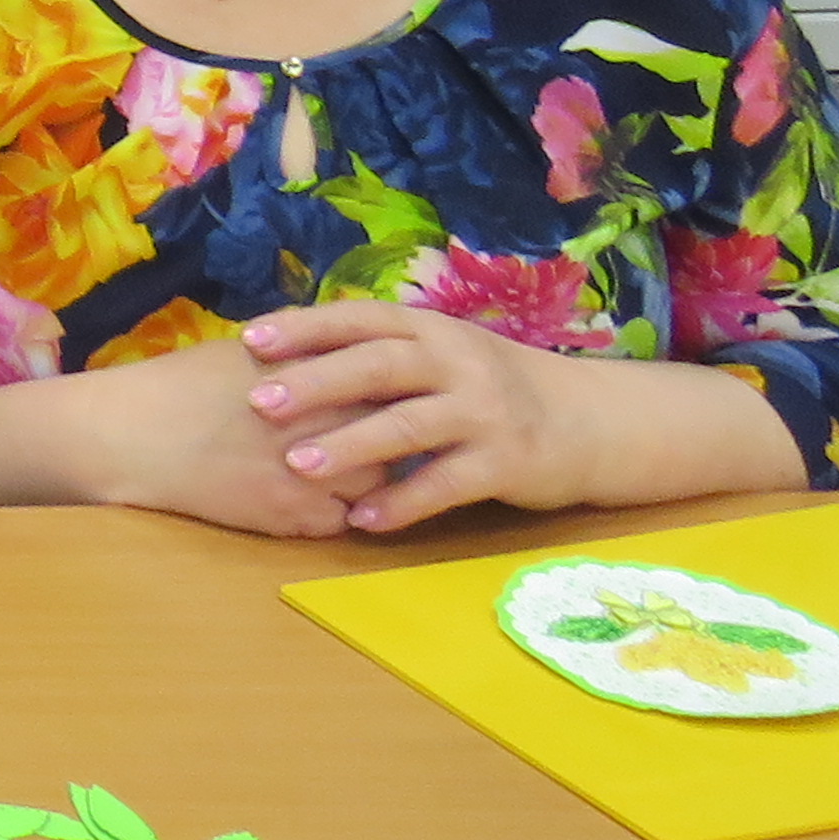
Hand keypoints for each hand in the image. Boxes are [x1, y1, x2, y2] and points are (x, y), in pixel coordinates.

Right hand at [0, 335, 397, 533]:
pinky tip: (309, 499)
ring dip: (366, 480)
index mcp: (308, 370)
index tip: (393, 398)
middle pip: (391, 433)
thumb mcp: (246, 347)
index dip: (390, 392)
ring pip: (376, 483)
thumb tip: (354, 344)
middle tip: (377, 439)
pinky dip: (334, 513)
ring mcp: (309, 472)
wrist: (130, 435)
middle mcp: (318, 418)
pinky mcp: (292, 515)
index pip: (384, 382)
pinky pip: (343, 521)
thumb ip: (304, 346)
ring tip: (339, 472)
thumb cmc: (181, 383)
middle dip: (388, 437)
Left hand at [240, 303, 797, 532]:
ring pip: (406, 427)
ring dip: (349, 447)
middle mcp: (456, 362)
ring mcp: (484, 412)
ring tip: (297, 466)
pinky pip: (446, 485)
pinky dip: (402, 504)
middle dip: (314, 384)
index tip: (249, 339)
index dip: (304, 327)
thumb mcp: (442, 352)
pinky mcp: (506, 462)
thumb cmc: (489, 386)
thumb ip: (383, 352)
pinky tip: (362, 521)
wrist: (589, 421)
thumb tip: (289, 352)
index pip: (359, 318)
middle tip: (258, 403)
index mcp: (431, 329)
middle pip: (376, 367)